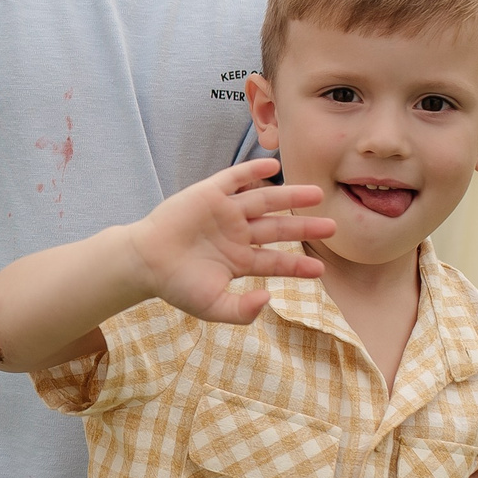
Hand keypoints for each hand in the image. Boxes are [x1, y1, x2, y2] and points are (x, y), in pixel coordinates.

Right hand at [122, 160, 333, 324]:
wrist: (144, 263)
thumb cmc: (176, 285)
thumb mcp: (212, 306)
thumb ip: (241, 310)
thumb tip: (269, 299)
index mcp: (239, 261)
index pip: (275, 262)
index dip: (298, 266)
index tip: (321, 269)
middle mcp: (237, 234)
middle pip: (278, 228)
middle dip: (304, 227)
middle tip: (333, 225)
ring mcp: (224, 213)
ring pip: (264, 201)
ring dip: (290, 196)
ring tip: (316, 193)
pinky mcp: (208, 195)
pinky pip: (234, 179)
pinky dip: (252, 172)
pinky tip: (273, 167)